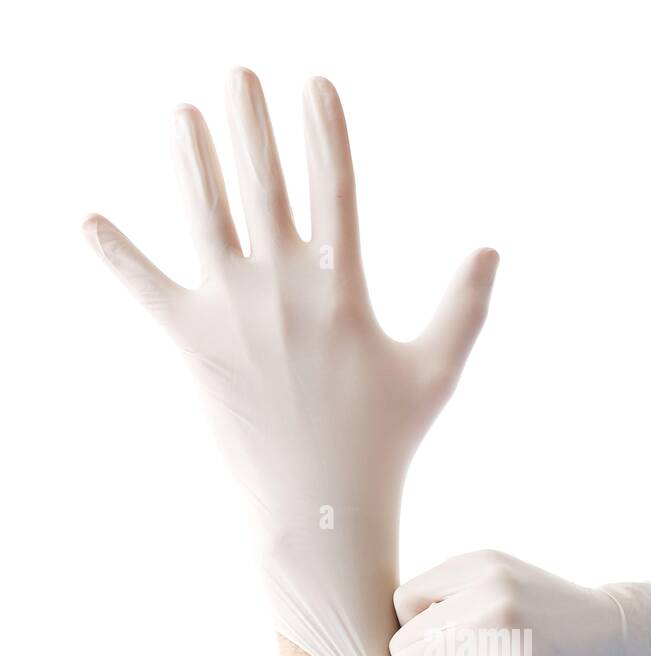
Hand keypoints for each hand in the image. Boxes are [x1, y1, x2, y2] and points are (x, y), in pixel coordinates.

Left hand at [84, 69, 497, 655]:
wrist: (319, 512)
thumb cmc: (383, 445)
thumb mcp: (434, 375)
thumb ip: (464, 309)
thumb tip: (490, 249)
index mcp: (341, 289)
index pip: (334, 185)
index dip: (324, 129)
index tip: (314, 82)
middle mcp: (283, 289)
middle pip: (262, 182)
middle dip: (249, 122)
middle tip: (237, 76)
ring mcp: (233, 314)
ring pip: (204, 215)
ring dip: (190, 159)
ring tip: (180, 115)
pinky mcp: (192, 346)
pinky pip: (146, 289)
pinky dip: (116, 255)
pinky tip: (87, 222)